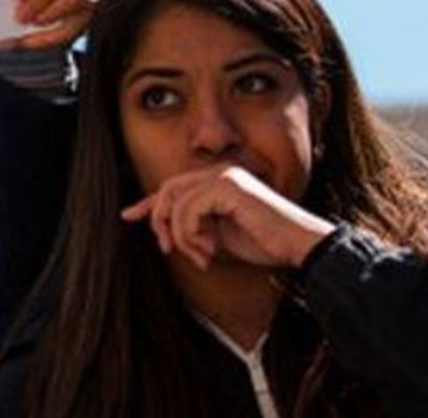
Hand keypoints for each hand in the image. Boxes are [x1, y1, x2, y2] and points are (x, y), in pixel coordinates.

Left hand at [121, 165, 335, 271]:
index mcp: (217, 181)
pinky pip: (188, 210)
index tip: (128, 216)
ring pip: (175, 203)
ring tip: (202, 256)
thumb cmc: (264, 244)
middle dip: (159, 223)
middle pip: (166, 192)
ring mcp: (224, 176)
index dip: (148, 204)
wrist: (299, 248)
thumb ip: (193, 226)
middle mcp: (219, 173)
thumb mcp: (218, 236)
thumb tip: (162, 230)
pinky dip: (191, 235)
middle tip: (167, 250)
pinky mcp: (227, 187)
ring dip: (181, 237)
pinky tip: (211, 251)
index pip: (172, 187)